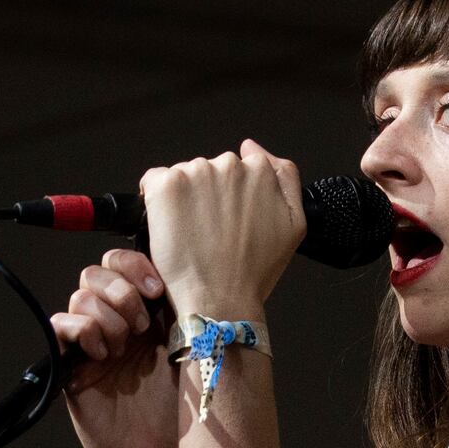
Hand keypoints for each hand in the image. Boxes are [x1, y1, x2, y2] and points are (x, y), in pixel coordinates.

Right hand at [54, 247, 185, 447]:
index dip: (135, 265)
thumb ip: (183, 309)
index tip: (157, 290)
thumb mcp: (193, 348)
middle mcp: (116, 320)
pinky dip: (81, 332)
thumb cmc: (183, 408)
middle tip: (143, 327)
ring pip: (80, 296)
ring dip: (107, 318)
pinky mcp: (71, 363)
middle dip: (122, 293)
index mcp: (146, 309)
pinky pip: (59, 325)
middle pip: (97, 272)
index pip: (124, 262)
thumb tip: (185, 271)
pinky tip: (103, 356)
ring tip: (124, 350)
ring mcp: (92, 341)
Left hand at [138, 141, 304, 327]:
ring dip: (183, 200)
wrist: (221, 299)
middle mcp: (230, 165)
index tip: (226, 218)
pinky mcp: (167, 186)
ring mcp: (196, 173)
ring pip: (183, 176)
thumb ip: (285, 178)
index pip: (239, 167)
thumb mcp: (294, 224)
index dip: (230, 195)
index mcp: (261, 171)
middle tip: (209, 232)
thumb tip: (254, 148)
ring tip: (191, 235)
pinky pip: (154, 181)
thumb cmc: (253, 272)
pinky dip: (157, 201)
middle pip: (210, 170)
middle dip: (207, 195)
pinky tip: (170, 227)